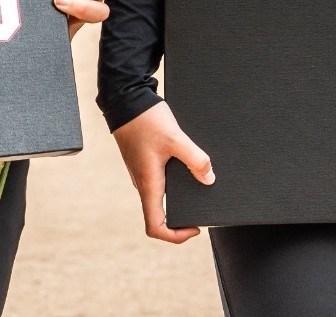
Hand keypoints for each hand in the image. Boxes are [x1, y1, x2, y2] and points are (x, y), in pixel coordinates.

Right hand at [111, 102, 214, 242]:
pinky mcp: (147, 162)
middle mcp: (145, 183)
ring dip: (180, 199)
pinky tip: (192, 167)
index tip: (195, 228)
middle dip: (182, 217)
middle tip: (203, 208)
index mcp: (149, 184)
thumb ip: (195, 159)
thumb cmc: (145, 120)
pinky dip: (177, 183)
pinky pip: (161, 181)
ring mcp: (144, 173)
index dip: (175, 236)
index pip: (155, 227)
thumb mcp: (175, 138)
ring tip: (201, 186)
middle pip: (160, 215)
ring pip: (161, 197)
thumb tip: (209, 179)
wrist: (126, 100)